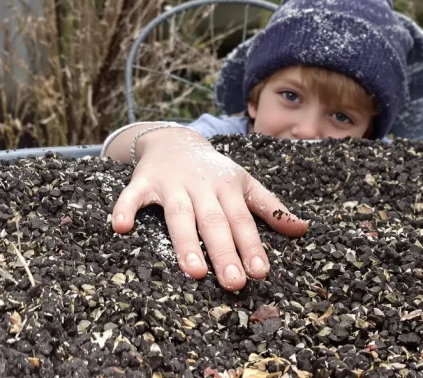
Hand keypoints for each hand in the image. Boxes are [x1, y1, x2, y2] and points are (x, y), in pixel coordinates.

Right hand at [111, 127, 307, 290]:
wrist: (174, 139)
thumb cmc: (214, 170)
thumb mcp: (245, 183)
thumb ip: (271, 208)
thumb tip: (302, 229)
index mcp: (228, 188)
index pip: (242, 220)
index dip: (251, 246)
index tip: (260, 272)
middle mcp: (202, 186)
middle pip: (214, 222)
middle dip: (224, 253)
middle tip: (234, 283)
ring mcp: (172, 184)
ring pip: (179, 214)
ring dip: (186, 241)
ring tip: (195, 270)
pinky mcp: (144, 182)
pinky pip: (133, 195)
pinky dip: (126, 208)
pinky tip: (121, 228)